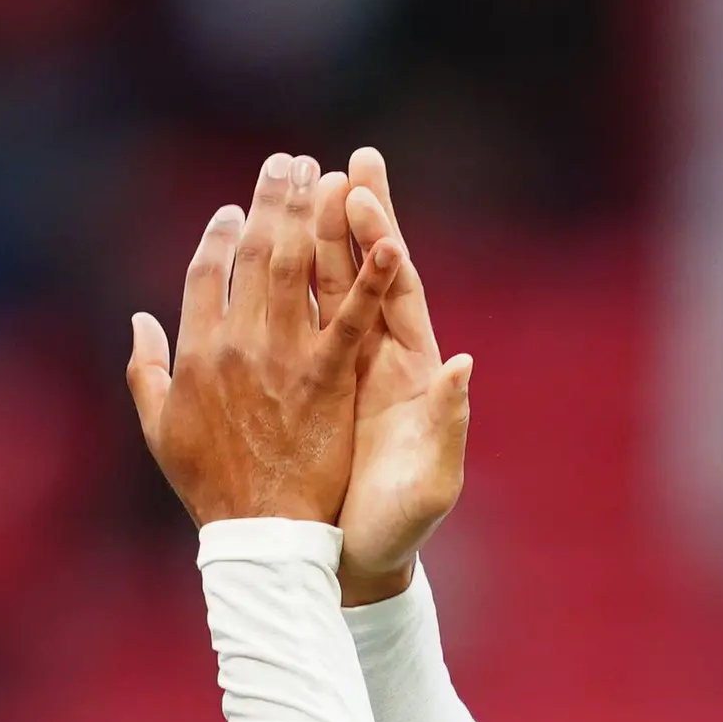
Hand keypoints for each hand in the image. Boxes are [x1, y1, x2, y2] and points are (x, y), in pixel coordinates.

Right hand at [127, 153, 400, 528]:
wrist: (259, 538)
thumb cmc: (211, 488)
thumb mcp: (161, 429)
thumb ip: (147, 370)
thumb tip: (139, 319)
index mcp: (196, 353)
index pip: (207, 273)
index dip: (220, 235)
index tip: (232, 209)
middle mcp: (236, 345)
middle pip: (254, 255)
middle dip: (271, 202)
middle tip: (287, 163)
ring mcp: (283, 359)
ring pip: (298, 270)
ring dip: (312, 216)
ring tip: (325, 174)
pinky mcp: (328, 381)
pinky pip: (353, 321)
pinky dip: (372, 281)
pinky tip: (389, 242)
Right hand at [319, 149, 470, 603]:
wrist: (355, 559)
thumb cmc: (399, 525)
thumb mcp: (433, 481)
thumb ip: (449, 423)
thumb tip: (462, 363)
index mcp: (410, 372)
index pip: (396, 288)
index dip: (381, 238)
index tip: (362, 190)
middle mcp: (377, 360)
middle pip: (359, 272)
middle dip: (344, 216)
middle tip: (328, 162)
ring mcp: (340, 370)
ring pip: (320, 291)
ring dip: (309, 238)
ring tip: (294, 184)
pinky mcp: (309, 389)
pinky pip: (293, 329)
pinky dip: (281, 290)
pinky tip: (260, 251)